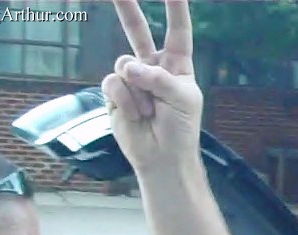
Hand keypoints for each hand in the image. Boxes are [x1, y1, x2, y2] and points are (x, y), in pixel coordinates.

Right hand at [101, 0, 203, 170]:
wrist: (163, 157)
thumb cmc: (181, 128)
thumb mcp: (183, 99)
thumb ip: (159, 78)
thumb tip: (130, 68)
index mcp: (176, 65)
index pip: (177, 31)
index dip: (175, 9)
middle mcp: (152, 66)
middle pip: (136, 30)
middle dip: (126, 8)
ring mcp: (131, 79)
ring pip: (124, 65)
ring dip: (138, 91)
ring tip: (149, 111)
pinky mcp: (114, 92)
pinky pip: (114, 83)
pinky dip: (126, 100)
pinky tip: (135, 115)